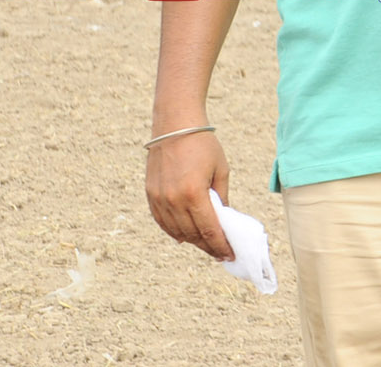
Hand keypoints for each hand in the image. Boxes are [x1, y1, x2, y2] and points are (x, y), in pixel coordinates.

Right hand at [145, 130, 233, 259]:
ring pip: (176, 232)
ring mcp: (160, 199)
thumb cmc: (203, 145)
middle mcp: (174, 200)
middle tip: (221, 252)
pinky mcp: (151, 195)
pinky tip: (184, 237)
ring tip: (206, 245)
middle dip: (208, 246)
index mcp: (194, 194)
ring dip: (192, 241)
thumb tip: (224, 222)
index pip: (209, 230)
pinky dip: (174, 232)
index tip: (229, 254)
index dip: (220, 245)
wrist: (175, 125)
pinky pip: (162, 222)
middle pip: (193, 234)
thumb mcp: (221, 171)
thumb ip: (222, 198)